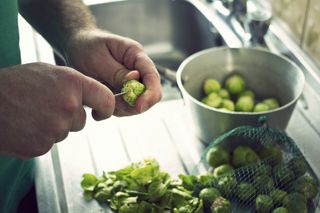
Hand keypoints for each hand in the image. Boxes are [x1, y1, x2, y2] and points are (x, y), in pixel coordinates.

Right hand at [0, 62, 114, 158]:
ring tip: (32, 114)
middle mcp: (68, 106)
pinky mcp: (41, 146)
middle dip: (69, 116)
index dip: (106, 107)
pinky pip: (48, 143)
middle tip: (45, 106)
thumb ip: (74, 85)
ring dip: (53, 127)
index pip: (106, 99)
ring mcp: (55, 129)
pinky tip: (25, 126)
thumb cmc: (15, 83)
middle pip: (81, 120)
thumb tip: (92, 98)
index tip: (102, 111)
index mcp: (72, 83)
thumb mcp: (49, 72)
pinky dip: (39, 138)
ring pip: (65, 132)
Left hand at [65, 29, 161, 115]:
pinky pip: (123, 108)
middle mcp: (137, 70)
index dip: (150, 94)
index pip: (152, 76)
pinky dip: (112, 109)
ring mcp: (131, 83)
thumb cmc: (86, 46)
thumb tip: (133, 81)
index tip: (139, 106)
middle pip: (149, 94)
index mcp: (135, 55)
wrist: (75, 47)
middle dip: (134, 105)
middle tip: (112, 105)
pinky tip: (98, 101)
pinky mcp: (122, 93)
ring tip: (99, 98)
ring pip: (136, 104)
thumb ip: (116, 72)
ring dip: (120, 108)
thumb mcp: (98, 58)